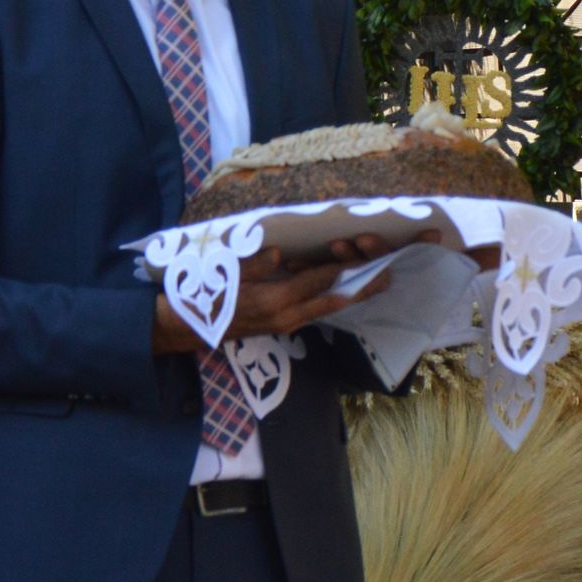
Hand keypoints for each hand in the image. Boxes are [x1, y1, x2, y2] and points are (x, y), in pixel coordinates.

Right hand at [153, 240, 388, 353]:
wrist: (191, 326)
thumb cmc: (207, 294)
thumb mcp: (228, 274)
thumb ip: (257, 264)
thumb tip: (282, 255)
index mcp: (275, 300)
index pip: (319, 280)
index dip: (345, 267)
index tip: (369, 256)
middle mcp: (288, 315)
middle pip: (334, 299)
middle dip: (363, 287)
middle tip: (390, 275)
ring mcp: (288, 323)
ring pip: (329, 307)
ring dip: (353, 293)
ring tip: (378, 282)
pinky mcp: (285, 324)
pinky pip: (316, 309)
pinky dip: (334, 297)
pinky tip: (347, 289)